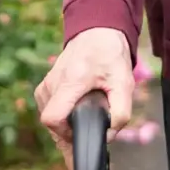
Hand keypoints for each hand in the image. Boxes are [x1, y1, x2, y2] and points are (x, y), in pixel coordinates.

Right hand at [32, 26, 135, 166]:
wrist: (96, 33)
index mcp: (70, 81)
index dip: (67, 134)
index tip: (84, 133)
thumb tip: (108, 136)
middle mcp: (52, 84)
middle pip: (51, 125)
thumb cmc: (110, 56)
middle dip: (70, 134)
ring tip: (86, 120)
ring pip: (50, 120)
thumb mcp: (124, 83)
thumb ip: (121, 112)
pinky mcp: (44, 88)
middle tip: (91, 132)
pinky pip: (49, 112)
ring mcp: (45, 86)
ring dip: (66, 127)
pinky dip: (62, 119)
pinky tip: (77, 116)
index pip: (53, 118)